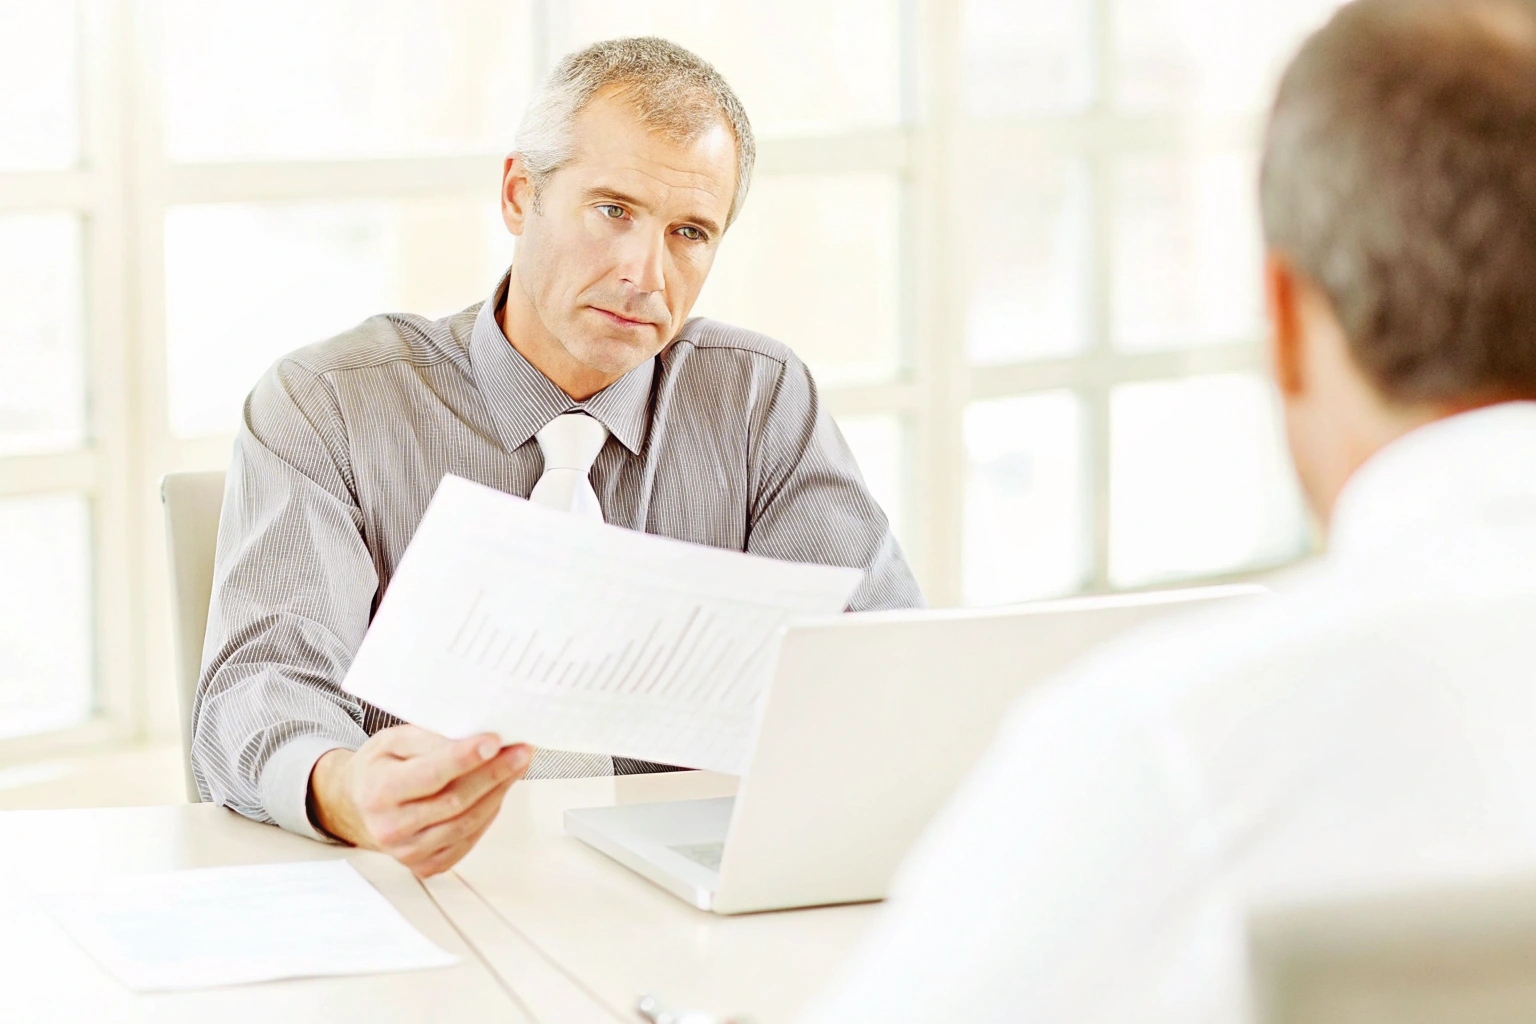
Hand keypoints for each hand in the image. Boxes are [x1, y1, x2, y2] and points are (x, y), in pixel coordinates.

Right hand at [308, 725, 533, 876]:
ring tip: (516, 766)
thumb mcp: (394, 740)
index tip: (494, 741)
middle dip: (494, 773)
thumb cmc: (379, 768)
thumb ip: (431, 739)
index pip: (430, 776)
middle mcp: (390, 828)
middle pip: (455, 801)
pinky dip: (488, 813)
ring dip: (498, 792)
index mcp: (378, 792)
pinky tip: (498, 791)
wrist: (357, 804)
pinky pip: (468, 839)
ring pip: (467, 822)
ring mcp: (408, 852)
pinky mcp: (426, 865)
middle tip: (520, 751)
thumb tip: (474, 741)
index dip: (465, 758)